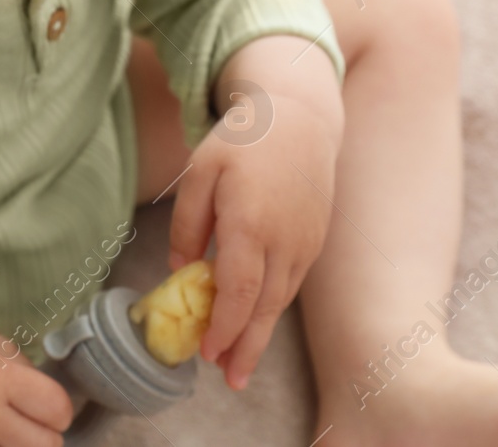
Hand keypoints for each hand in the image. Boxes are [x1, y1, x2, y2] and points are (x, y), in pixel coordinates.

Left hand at [167, 38, 343, 390]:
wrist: (301, 118)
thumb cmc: (243, 140)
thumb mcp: (200, 172)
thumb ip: (188, 224)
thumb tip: (182, 271)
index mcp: (251, 223)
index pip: (239, 291)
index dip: (224, 327)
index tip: (208, 353)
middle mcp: (285, 240)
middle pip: (264, 307)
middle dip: (246, 347)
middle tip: (230, 380)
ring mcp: (305, 241)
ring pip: (281, 299)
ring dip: (260, 332)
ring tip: (239, 362)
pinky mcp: (315, 239)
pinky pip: (291, 281)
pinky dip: (273, 305)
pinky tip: (255, 318)